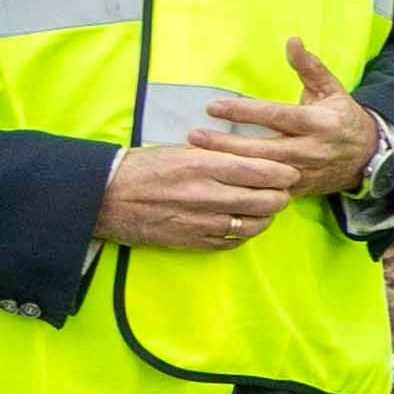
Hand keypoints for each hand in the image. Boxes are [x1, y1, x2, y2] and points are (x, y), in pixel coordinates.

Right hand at [97, 136, 296, 251]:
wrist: (103, 198)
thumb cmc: (141, 168)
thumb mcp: (180, 151)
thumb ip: (217, 155)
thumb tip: (253, 157)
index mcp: (204, 166)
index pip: (261, 171)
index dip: (283, 174)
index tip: (289, 173)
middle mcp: (206, 195)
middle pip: (265, 201)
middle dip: (280, 196)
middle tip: (282, 192)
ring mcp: (200, 222)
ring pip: (252, 225)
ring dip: (265, 217)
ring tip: (265, 209)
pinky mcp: (191, 241)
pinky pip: (231, 242)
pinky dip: (243, 234)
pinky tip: (242, 224)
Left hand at [194, 39, 382, 200]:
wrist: (369, 157)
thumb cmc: (344, 119)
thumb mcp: (332, 90)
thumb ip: (310, 67)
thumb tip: (292, 40)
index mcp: (319, 122)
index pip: (275, 115)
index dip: (243, 112)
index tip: (212, 107)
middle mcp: (311, 149)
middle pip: (261, 148)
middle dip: (225, 143)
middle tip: (193, 136)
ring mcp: (304, 173)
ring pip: (260, 172)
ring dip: (228, 164)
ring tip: (197, 156)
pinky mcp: (298, 190)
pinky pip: (266, 189)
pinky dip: (241, 184)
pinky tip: (218, 176)